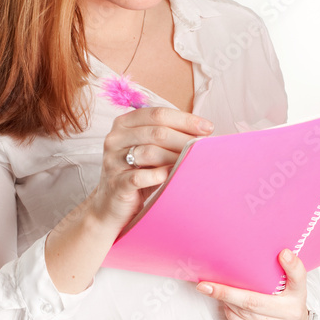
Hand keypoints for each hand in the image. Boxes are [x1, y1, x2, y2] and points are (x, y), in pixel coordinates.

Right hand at [88, 105, 214, 229]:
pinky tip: (171, 176)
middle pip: (156, 132)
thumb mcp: (151, 151)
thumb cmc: (138, 175)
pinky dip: (158, 175)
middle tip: (204, 147)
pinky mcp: (115, 183)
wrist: (111, 206)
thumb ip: (168, 137)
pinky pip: (139, 177)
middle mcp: (115, 138)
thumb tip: (204, 132)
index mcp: (124, 123)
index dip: (185, 119)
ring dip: (175, 157)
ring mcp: (113, 161)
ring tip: (192, 162)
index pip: (157, 114)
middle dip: (185, 138)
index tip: (208, 128)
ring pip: (150, 152)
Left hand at [195, 249, 308, 319]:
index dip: (292, 265)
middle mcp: (292, 312)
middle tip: (206, 285)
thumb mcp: (290, 288)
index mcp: (298, 294)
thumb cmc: (286, 306)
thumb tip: (268, 251)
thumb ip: (283, 272)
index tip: (283, 253)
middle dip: (227, 292)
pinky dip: (231, 316)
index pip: (299, 278)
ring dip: (227, 303)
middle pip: (254, 301)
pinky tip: (226, 307)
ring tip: (215, 293)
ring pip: (245, 314)